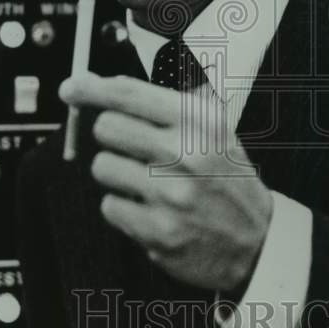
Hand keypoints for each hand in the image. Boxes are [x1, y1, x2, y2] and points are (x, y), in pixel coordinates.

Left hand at [59, 73, 273, 291]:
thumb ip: (162, 107)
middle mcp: (186, 153)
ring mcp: (171, 194)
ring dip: (116, 174)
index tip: (71, 88)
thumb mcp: (213, 131)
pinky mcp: (158, 231)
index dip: (90, 88)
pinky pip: (109, 206)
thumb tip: (104, 86)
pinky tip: (149, 209)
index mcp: (199, 121)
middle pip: (106, 127)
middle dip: (110, 136)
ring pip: (102, 167)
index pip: (128, 93)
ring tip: (145, 182)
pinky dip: (123, 207)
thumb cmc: (226, 179)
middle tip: (130, 148)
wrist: (257, 241)